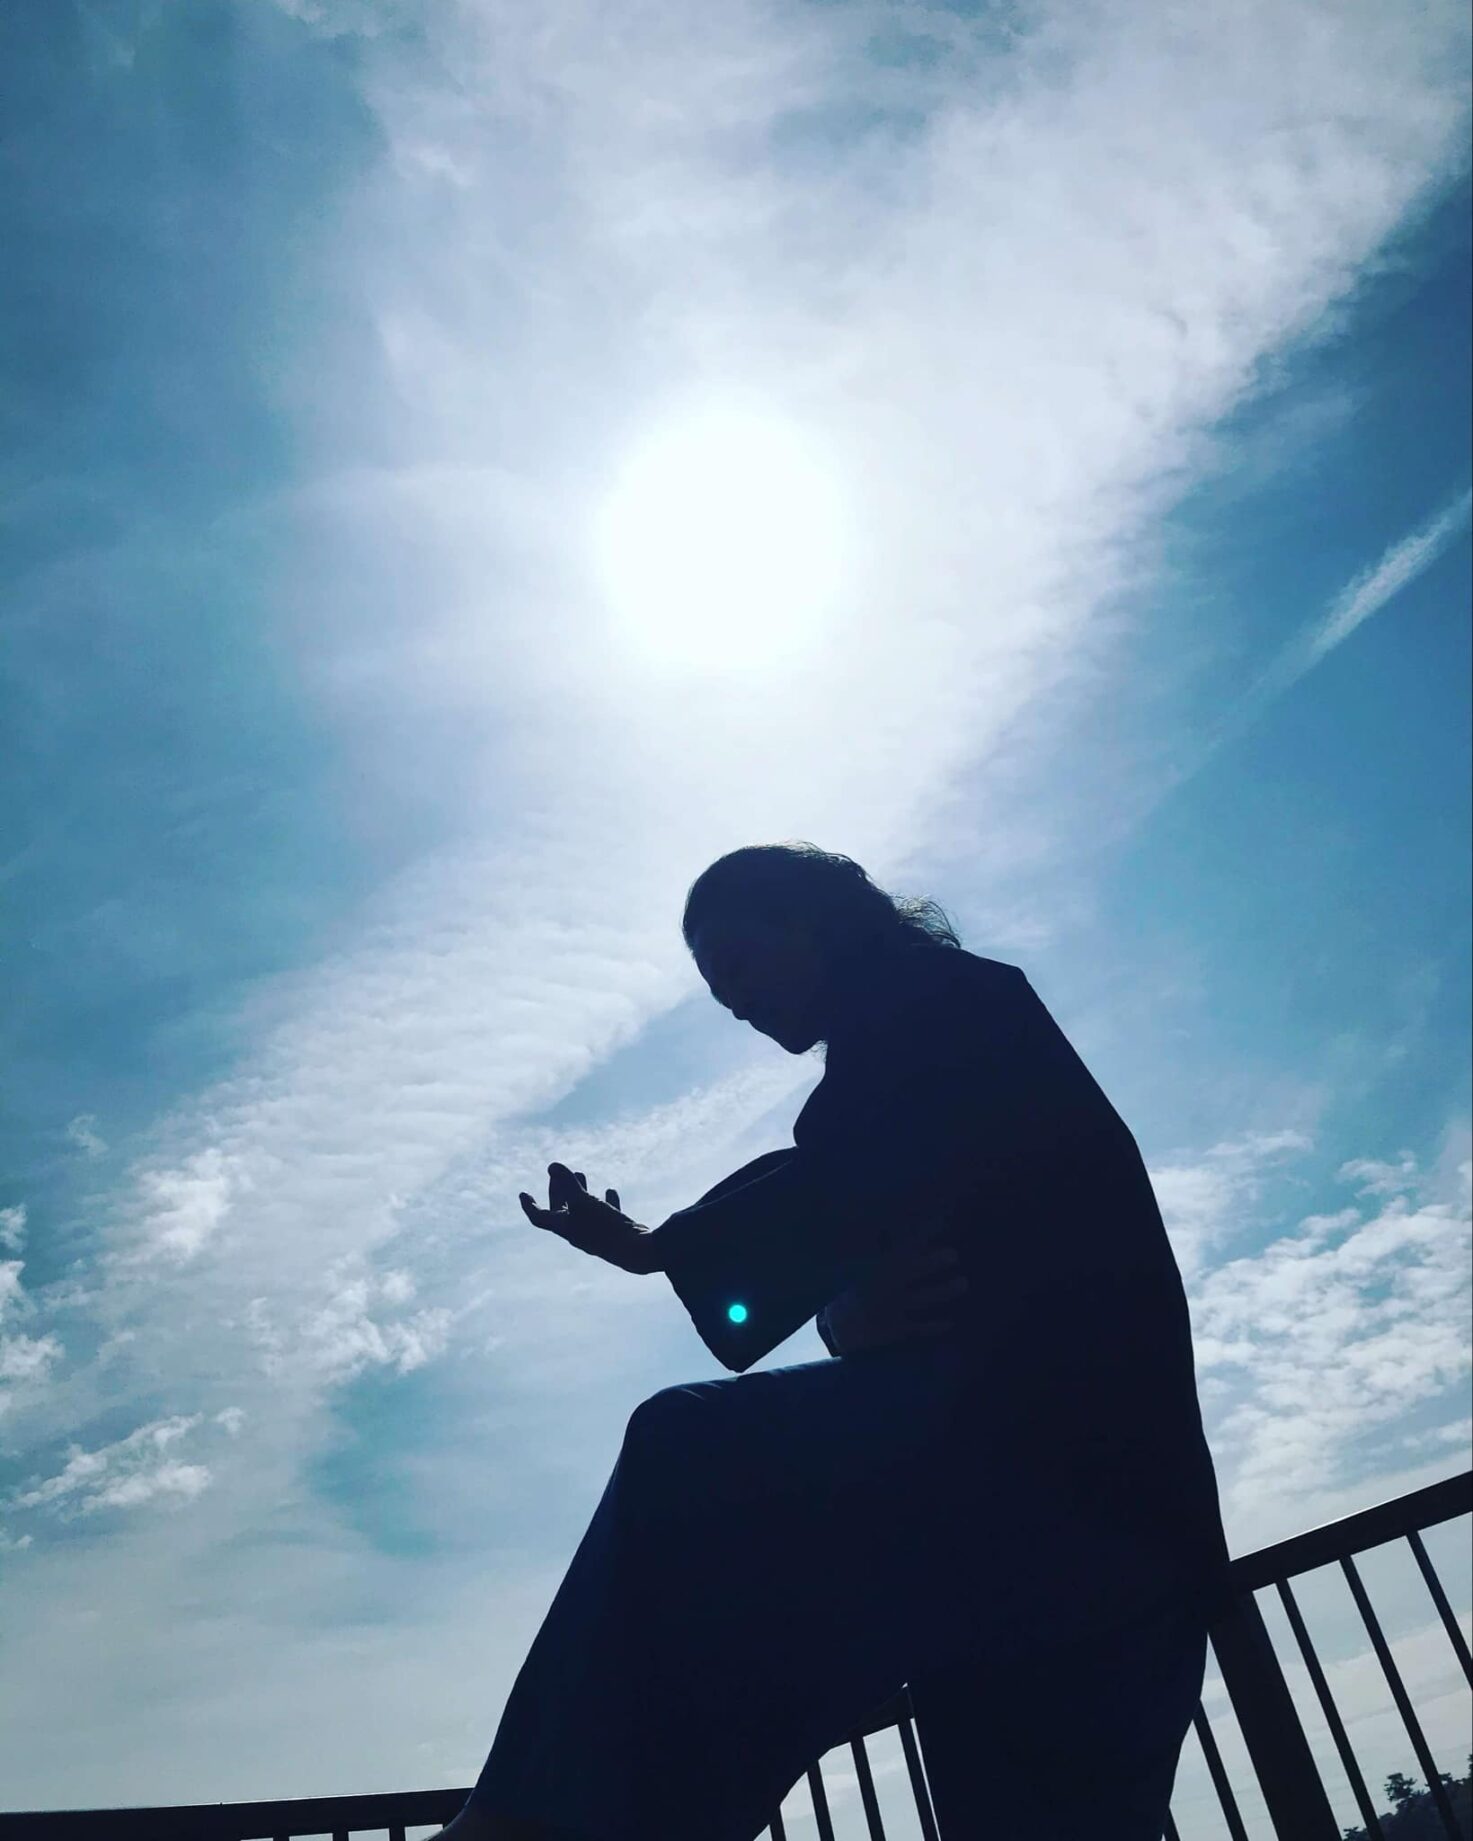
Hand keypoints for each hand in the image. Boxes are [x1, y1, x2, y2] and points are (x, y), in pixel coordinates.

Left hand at [518, 1163, 659, 1274]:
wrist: (636, 1252)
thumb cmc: (605, 1227)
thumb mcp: (583, 1201)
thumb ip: (567, 1184)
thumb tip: (552, 1165)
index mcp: (565, 1228)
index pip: (540, 1217)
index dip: (529, 1205)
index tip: (522, 1194)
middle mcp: (578, 1233)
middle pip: (560, 1211)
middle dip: (556, 1190)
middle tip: (554, 1173)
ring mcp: (596, 1234)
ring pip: (583, 1211)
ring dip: (579, 1192)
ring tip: (581, 1174)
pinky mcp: (614, 1232)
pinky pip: (606, 1214)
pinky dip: (605, 1201)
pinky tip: (610, 1191)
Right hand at [823, 1237, 967, 1355]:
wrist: (841, 1327)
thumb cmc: (857, 1292)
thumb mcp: (865, 1270)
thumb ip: (885, 1254)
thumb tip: (904, 1235)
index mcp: (878, 1268)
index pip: (903, 1247)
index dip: (922, 1234)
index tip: (942, 1222)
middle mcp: (885, 1286)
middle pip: (911, 1272)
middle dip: (932, 1263)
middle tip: (954, 1255)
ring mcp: (891, 1309)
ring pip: (921, 1299)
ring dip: (943, 1291)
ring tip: (963, 1283)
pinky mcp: (896, 1330)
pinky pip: (919, 1328)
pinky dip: (935, 1326)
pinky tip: (950, 1322)